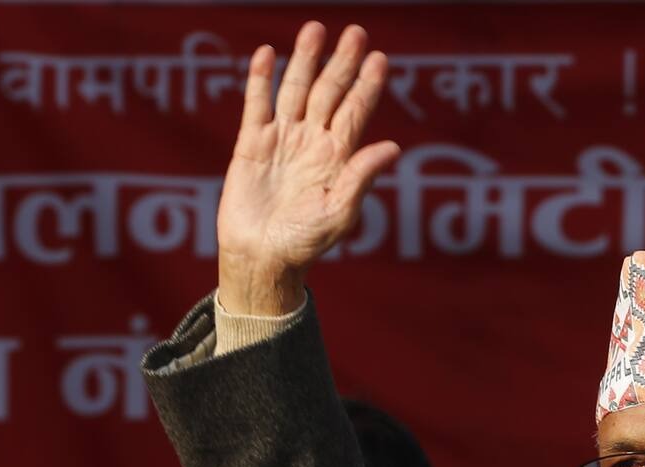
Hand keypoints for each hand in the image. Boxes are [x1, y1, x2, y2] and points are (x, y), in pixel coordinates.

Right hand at [216, 22, 399, 315]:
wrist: (260, 258)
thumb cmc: (303, 244)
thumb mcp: (339, 213)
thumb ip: (361, 177)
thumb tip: (393, 147)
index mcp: (338, 157)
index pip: (356, 111)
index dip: (367, 85)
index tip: (379, 58)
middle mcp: (312, 142)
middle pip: (330, 92)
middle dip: (341, 63)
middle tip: (355, 32)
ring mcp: (282, 139)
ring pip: (296, 90)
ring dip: (305, 60)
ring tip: (315, 29)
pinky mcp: (251, 143)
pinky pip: (257, 104)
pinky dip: (262, 79)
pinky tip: (270, 54)